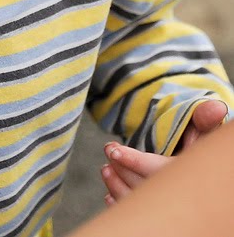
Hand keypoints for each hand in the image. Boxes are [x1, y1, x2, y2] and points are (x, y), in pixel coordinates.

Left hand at [101, 99, 228, 204]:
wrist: (207, 172)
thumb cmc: (205, 150)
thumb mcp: (207, 134)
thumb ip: (205, 120)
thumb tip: (215, 108)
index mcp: (188, 175)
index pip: (156, 170)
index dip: (132, 161)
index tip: (113, 151)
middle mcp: (178, 195)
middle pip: (142, 187)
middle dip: (121, 170)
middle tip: (109, 153)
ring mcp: (167, 207)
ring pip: (136, 202)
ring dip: (116, 185)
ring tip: (106, 169)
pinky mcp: (158, 213)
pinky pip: (136, 214)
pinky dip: (120, 203)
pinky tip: (109, 194)